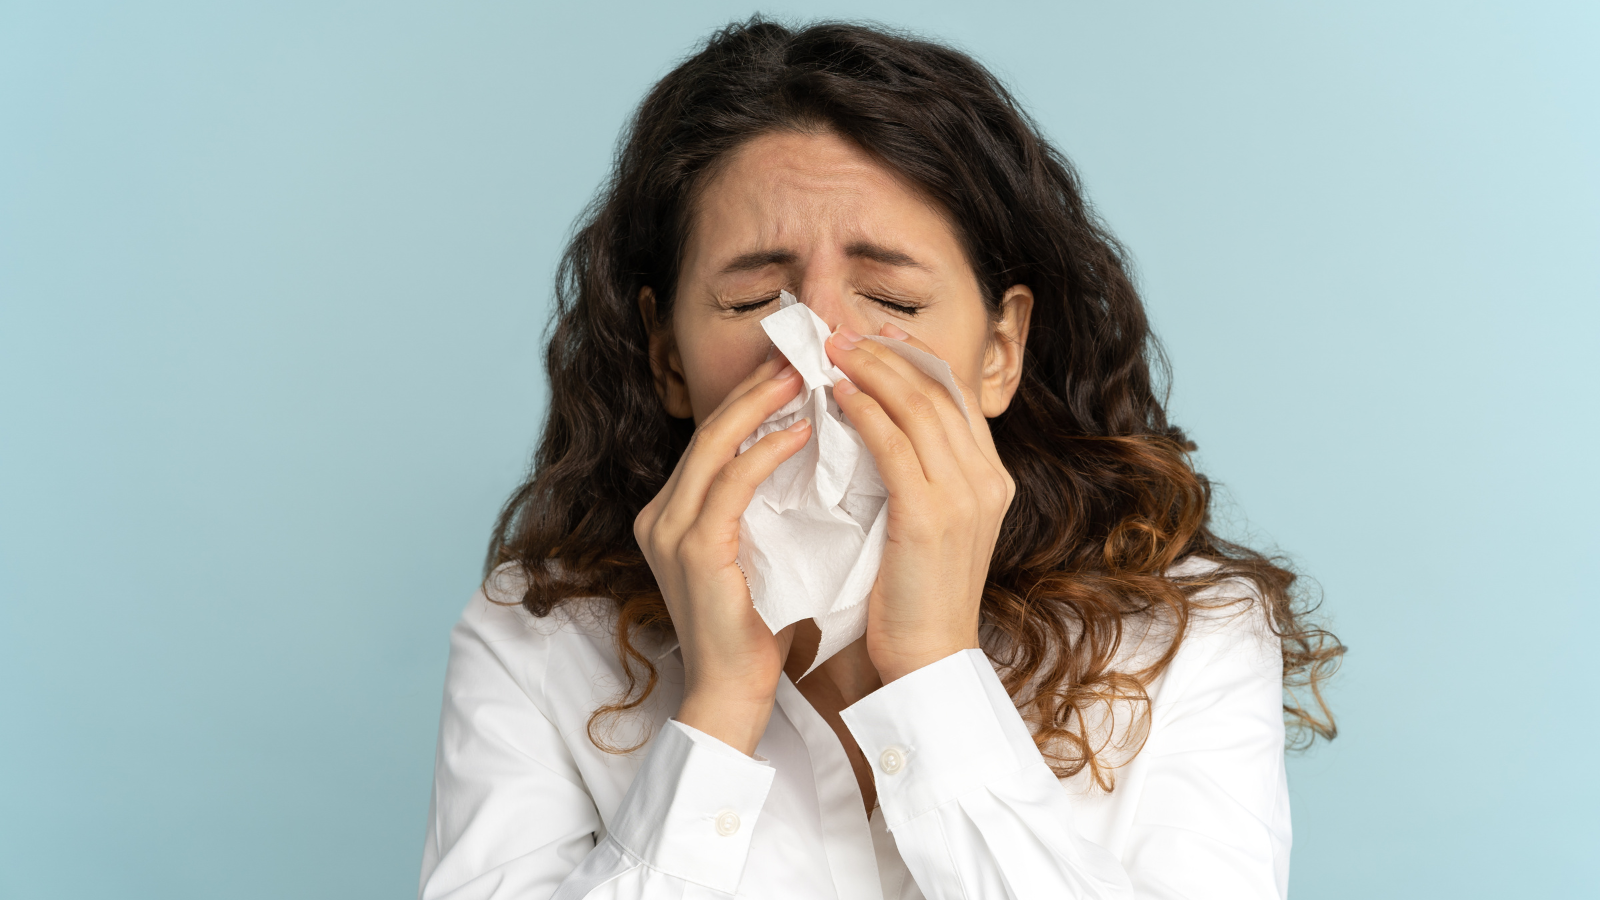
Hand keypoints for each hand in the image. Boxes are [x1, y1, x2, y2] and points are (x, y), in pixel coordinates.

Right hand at [633, 355, 811, 754]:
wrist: (731, 697)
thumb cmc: (757, 632)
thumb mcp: (759, 553)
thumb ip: (765, 508)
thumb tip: (808, 454)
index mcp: (672, 514)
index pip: (715, 439)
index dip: (753, 397)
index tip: (796, 365)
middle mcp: (660, 515)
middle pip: (710, 430)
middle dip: (758, 386)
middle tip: (804, 351)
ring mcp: (669, 531)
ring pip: (716, 446)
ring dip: (764, 405)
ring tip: (807, 374)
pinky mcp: (692, 551)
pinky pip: (731, 485)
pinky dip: (767, 452)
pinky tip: (803, 430)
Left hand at [824, 325, 1015, 682]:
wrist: (927, 661)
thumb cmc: (915, 599)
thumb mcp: (929, 526)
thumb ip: (918, 476)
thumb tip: (878, 427)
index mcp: (991, 479)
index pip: (955, 396)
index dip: (914, 357)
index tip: (876, 332)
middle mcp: (987, 480)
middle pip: (939, 389)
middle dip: (887, 351)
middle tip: (841, 330)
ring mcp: (965, 496)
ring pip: (918, 407)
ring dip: (871, 370)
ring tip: (832, 351)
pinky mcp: (931, 515)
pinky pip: (895, 445)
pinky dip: (866, 412)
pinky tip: (838, 396)